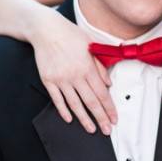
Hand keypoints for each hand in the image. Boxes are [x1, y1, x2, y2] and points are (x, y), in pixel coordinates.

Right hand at [29, 8, 116, 134]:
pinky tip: (69, 119)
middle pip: (91, 102)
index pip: (102, 93)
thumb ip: (100, 67)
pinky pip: (57, 99)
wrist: (46, 30)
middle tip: (107, 130)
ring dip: (84, 119)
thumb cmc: (71, 35)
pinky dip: (63, 110)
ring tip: (91, 129)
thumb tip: (109, 84)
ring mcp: (61, 79)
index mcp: (88, 68)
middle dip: (100, 118)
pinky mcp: (48, 80)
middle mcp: (75, 76)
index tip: (114, 119)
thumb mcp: (91, 46)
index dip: (109, 108)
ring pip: (74, 104)